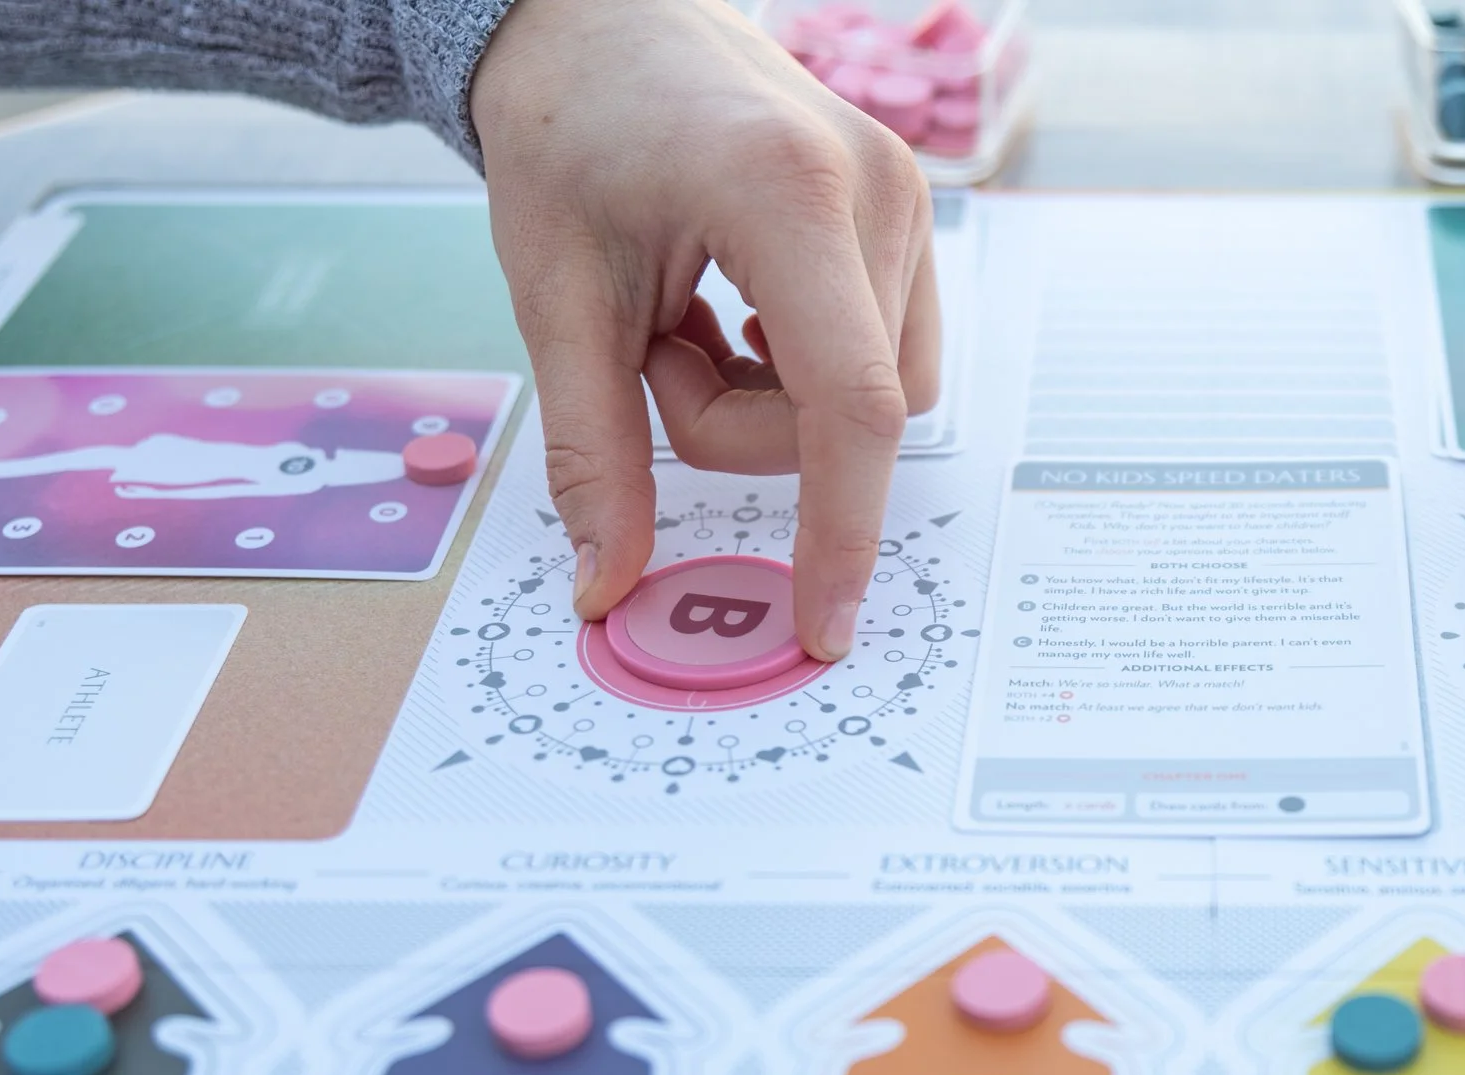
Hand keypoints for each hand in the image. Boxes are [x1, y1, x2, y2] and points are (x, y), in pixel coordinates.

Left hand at [471, 0, 938, 660]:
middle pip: (850, 414)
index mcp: (786, 193)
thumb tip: (608, 581)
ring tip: (690, 319)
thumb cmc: (569, 125)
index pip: (850, 405)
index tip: (824, 624)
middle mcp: (874, 189)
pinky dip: (804, 368)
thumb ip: (592, 450)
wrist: (598, 14)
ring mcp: (906, 197)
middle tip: (652, 353)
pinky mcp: (909, 212)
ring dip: (774, 401)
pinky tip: (737, 309)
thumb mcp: (556, 295)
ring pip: (875, 396)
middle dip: (742, 427)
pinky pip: (885, 352)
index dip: (842, 531)